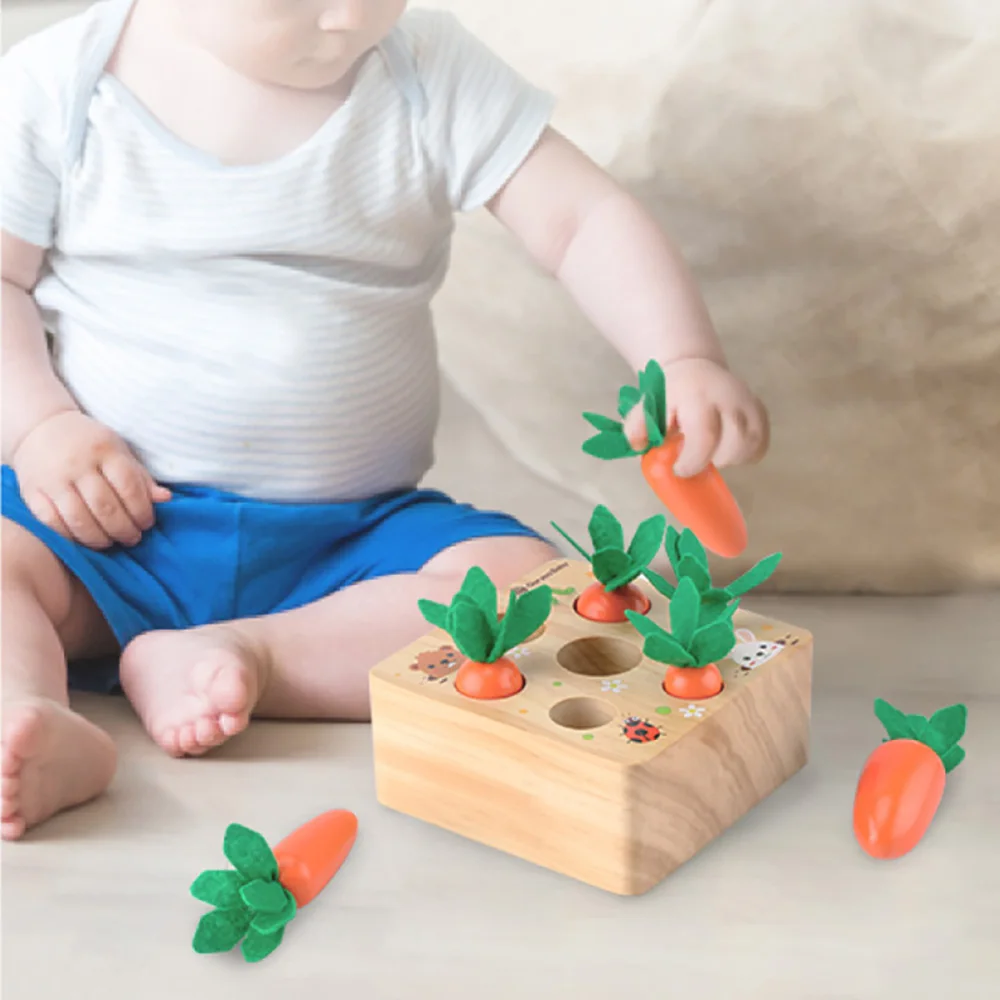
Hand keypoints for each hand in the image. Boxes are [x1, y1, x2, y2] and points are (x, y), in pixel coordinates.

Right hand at [11, 411, 170, 548]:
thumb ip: (141, 477)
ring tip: (110, 542)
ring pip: (78, 518)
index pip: (128, 486)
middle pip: (105, 507)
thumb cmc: (90, 444)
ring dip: (99, 538)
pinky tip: (84, 540)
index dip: (142, 511)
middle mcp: (77, 464)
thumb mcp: (119, 451)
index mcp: (104, 450)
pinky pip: (51, 522)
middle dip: (123, 529)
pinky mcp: (32, 492)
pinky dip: (71, 536)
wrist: (41, 428)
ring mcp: (52, 479)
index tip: (147, 524)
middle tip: (132, 538)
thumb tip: (165, 499)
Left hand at [623, 358, 768, 476]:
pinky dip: (745, 454)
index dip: (694, 460)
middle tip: (694, 457)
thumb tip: (639, 445)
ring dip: (730, 459)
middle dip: (712, 460)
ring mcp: (749, 402)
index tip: (680, 470)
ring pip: (751, 445)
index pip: (706, 435)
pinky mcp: (760, 411)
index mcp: (697, 395)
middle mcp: (729, 396)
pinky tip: (727, 448)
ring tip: (710, 452)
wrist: (693, 369)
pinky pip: (760, 443)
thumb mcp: (646, 406)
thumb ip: (637, 427)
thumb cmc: (668, 394)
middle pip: (734, 443)